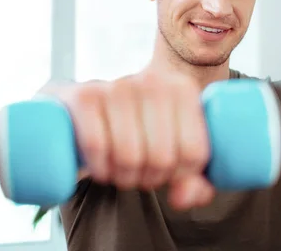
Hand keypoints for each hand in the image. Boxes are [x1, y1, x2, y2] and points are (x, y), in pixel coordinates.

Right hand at [37, 72, 213, 209]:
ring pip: (129, 156)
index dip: (179, 176)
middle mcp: (153, 82)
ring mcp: (118, 86)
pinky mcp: (86, 96)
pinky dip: (100, 168)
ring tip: (122, 171)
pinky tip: (102, 167)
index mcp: (183, 90)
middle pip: (162, 158)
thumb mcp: (173, 148)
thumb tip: (180, 198)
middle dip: (150, 179)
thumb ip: (193, 181)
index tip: (168, 171)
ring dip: (124, 177)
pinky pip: (97, 146)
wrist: (89, 103)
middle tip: (141, 173)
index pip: (193, 153)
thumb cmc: (138, 128)